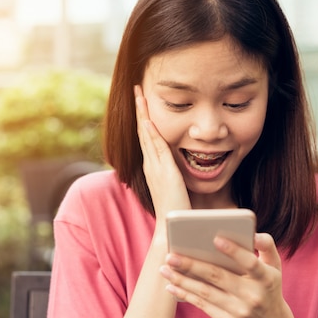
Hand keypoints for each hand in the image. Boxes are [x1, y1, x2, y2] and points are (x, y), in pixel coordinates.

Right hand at [135, 85, 190, 220]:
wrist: (172, 227)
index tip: (143, 102)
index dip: (145, 119)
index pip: (148, 137)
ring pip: (147, 135)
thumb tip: (181, 165)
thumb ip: (176, 173)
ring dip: (143, 114)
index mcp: (154, 167)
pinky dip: (150, 132)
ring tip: (139, 95)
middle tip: (137, 89)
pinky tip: (148, 119)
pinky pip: (156, 147)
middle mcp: (151, 165)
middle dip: (141, 110)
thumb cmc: (177, 209)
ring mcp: (155, 167)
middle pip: (144, 131)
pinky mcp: (164, 172)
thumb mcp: (176, 185)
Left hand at [159, 232, 294, 317]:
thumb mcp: (275, 266)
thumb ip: (266, 246)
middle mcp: (252, 296)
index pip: (250, 263)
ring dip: (182, 280)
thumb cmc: (268, 286)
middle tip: (170, 255)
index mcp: (266, 278)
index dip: (234, 251)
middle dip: (192, 265)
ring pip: (205, 292)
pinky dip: (185, 294)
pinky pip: (202, 305)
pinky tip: (171, 284)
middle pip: (218, 277)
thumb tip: (254, 233)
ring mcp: (239, 310)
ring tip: (164, 268)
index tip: (215, 238)